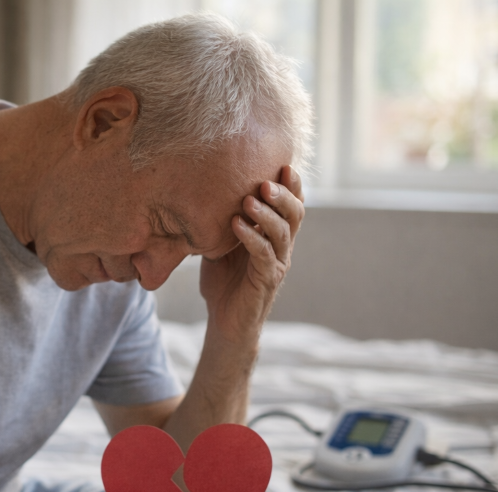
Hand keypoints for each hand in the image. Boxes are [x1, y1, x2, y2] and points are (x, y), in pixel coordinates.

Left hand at [199, 165, 304, 343]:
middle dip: (283, 194)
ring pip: (283, 233)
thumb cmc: (223, 281)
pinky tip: (237, 225)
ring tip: (250, 199)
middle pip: (294, 214)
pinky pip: (265, 256)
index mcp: (274, 235)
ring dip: (267, 214)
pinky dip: (252, 238)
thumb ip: (221, 220)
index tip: (282, 163)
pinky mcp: (267, 281)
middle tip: (266, 180)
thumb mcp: (220, 244)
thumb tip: (203, 189)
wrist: (224, 322)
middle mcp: (282, 247)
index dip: (291, 184)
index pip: (290, 204)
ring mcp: (277, 264)